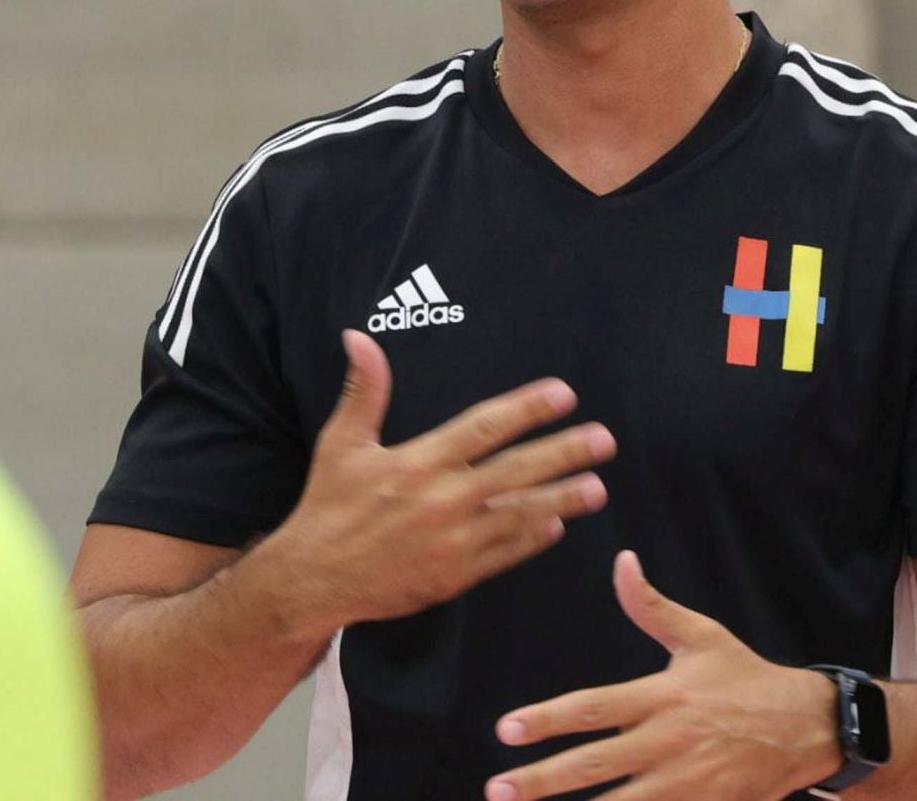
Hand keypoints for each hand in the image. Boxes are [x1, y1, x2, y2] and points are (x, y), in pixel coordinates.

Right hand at [263, 329, 615, 632]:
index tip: (563, 394)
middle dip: (563, 453)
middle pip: (514, 471)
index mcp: (417, 462)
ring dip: (561, 500)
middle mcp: (440, 500)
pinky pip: (502, 555)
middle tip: (604, 440)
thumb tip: (359, 336)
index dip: (526, 409)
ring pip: (518, 516)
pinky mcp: (452, 577)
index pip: (483, 427)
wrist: (313, 580)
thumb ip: (364, 391)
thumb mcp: (341, 443)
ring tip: (597, 488)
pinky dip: (530, 540)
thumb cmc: (328, 506)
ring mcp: (451, 542)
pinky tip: (556, 526)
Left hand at [486, 551, 843, 800]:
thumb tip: (622, 562)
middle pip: (594, 765)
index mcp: (663, 696)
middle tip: (497, 790)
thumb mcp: (700, 636)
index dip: (546, 719)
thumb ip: (652, 607)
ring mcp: (686, 784)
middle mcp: (669, 742)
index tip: (505, 730)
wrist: (805, 727)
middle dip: (542, 780)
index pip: (593, 708)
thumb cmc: (744, 678)